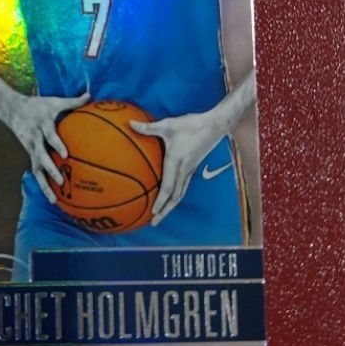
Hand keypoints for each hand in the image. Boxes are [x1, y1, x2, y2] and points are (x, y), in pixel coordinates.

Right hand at [7, 92, 89, 202]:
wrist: (12, 109)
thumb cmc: (38, 105)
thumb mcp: (54, 101)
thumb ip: (73, 101)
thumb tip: (91, 95)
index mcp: (42, 124)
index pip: (49, 135)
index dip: (56, 144)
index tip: (65, 154)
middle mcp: (35, 138)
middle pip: (41, 156)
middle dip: (50, 169)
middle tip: (61, 181)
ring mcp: (31, 148)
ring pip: (36, 169)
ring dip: (44, 185)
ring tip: (54, 199)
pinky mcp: (30, 154)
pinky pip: (36, 172)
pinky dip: (43, 185)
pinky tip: (52, 198)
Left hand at [130, 108, 227, 225]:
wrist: (214, 125)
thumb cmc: (191, 124)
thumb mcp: (168, 124)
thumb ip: (149, 127)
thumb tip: (130, 124)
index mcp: (176, 161)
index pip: (168, 187)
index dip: (161, 201)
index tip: (153, 212)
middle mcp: (184, 169)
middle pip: (175, 196)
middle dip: (165, 210)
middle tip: (154, 222)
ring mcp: (190, 169)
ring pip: (180, 193)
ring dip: (171, 206)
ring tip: (161, 215)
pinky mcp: (193, 167)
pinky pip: (184, 186)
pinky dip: (176, 196)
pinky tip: (171, 197)